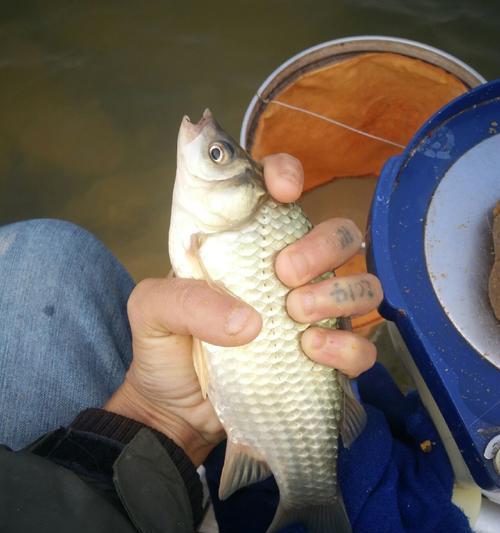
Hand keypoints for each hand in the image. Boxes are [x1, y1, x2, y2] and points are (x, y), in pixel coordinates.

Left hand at [105, 154, 381, 465]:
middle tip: (284, 275)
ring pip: (363, 285)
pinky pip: (361, 346)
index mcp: (247, 246)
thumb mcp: (152, 310)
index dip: (288, 174)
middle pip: (340, 235)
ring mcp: (311, 314)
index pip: (278, 191)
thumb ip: (184, 298)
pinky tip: (310, 351)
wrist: (175, 409)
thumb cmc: (164, 348)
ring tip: (295, 316)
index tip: (284, 190)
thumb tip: (250, 321)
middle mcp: (288, 273)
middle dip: (322, 247)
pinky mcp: (324, 358)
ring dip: (337, 293)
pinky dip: (346, 347)